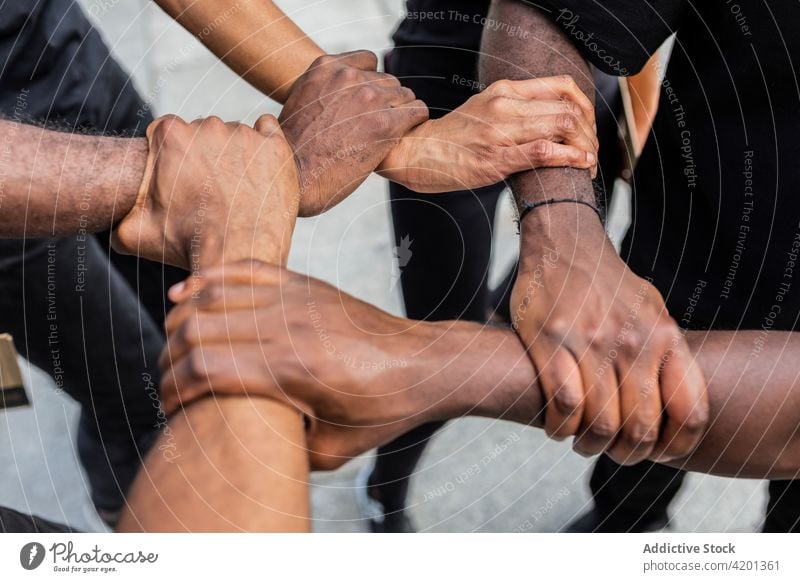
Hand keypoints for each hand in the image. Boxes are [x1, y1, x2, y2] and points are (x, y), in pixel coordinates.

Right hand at [113, 114, 298, 269]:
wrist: (240, 256)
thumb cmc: (188, 244)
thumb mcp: (134, 233)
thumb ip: (116, 216)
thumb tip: (108, 218)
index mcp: (170, 135)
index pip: (169, 134)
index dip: (175, 160)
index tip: (184, 182)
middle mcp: (208, 126)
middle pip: (204, 134)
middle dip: (206, 157)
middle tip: (212, 192)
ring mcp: (245, 134)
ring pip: (236, 136)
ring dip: (236, 155)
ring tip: (237, 191)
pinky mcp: (276, 146)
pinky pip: (268, 132)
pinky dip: (265, 147)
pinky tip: (260, 173)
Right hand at [160, 260, 430, 469]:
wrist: (421, 365)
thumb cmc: (382, 409)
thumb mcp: (331, 451)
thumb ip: (282, 448)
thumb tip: (243, 443)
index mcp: (292, 370)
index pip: (204, 369)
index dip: (173, 389)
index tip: (170, 407)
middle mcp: (288, 326)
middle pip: (198, 329)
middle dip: (169, 358)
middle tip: (167, 381)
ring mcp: (295, 298)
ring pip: (212, 295)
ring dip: (181, 320)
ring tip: (173, 346)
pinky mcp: (304, 284)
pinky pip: (245, 269)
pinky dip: (208, 278)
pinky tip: (187, 293)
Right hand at [280, 51, 427, 215]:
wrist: (293, 177)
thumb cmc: (293, 151)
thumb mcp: (300, 104)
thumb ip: (324, 91)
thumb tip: (334, 98)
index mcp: (325, 68)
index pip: (368, 62)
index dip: (370, 83)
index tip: (366, 104)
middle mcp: (348, 77)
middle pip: (387, 80)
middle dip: (385, 101)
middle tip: (375, 126)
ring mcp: (368, 98)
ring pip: (404, 95)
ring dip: (400, 113)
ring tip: (388, 134)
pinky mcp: (385, 123)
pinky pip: (417, 111)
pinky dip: (415, 122)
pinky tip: (404, 135)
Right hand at [378, 76, 597, 192]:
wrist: (417, 153)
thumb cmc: (453, 137)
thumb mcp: (485, 109)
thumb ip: (516, 109)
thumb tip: (551, 119)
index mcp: (504, 90)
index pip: (562, 86)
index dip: (586, 106)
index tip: (588, 126)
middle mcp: (504, 105)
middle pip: (568, 109)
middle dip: (590, 133)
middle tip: (592, 151)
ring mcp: (500, 132)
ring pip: (562, 126)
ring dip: (585, 147)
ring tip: (588, 162)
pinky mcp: (496, 159)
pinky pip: (545, 152)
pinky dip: (571, 158)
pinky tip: (581, 165)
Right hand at [512, 204, 707, 464]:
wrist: (564, 243)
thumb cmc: (608, 283)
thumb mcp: (652, 310)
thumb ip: (665, 353)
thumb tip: (674, 402)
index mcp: (665, 336)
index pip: (689, 412)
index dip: (676, 447)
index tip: (657, 453)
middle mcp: (633, 341)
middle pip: (641, 428)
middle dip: (626, 454)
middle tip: (612, 452)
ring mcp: (591, 341)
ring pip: (600, 423)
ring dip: (589, 445)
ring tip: (581, 442)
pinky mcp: (551, 340)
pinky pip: (563, 404)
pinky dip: (560, 428)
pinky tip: (557, 426)